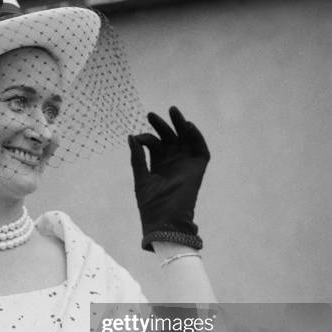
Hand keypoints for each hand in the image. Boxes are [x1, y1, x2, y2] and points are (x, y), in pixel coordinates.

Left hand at [128, 106, 209, 251]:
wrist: (164, 220)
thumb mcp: (141, 178)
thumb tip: (131, 136)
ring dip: (180, 125)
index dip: (147, 137)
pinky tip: (187, 126)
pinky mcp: (197, 168)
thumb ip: (137, 158)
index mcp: (158, 163)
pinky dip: (196, 137)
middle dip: (162, 125)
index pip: (154, 143)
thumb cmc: (150, 203)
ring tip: (173, 111)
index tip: (137, 137)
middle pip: (169, 137)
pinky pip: (200, 149)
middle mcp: (172, 160)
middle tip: (151, 114)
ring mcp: (185, 163)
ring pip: (185, 138)